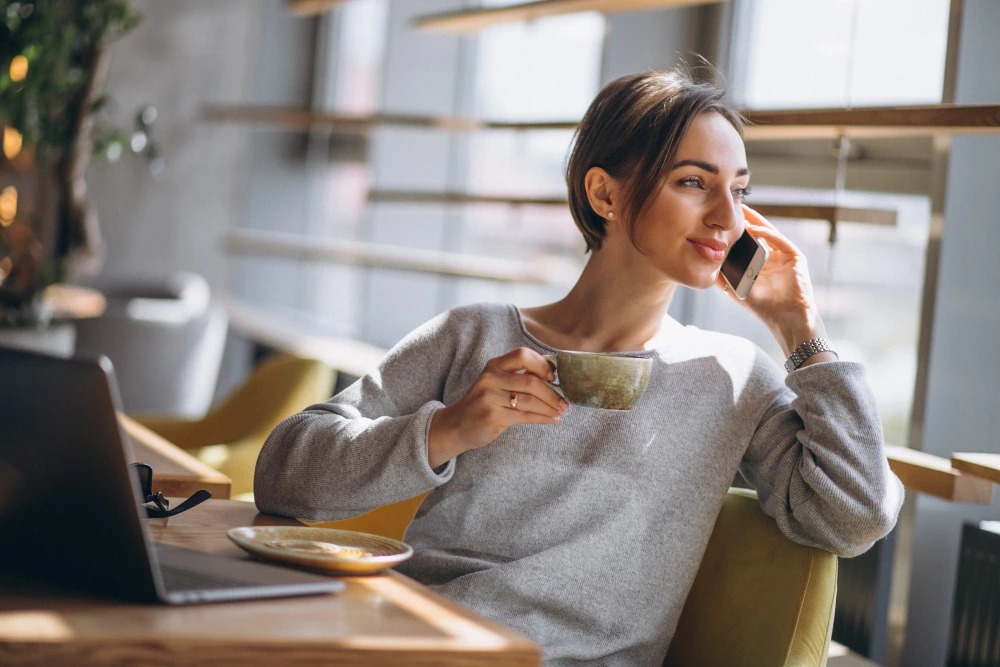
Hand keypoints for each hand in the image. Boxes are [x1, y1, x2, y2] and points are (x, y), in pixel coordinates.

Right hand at [427, 348, 568, 467]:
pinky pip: (525, 416)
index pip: (522, 354)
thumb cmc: (483, 402)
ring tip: (561, 411)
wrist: (457, 424)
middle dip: (552, 393)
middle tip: (564, 401)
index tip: (553, 377)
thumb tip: (552, 377)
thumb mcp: (495, 382)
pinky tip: (552, 419)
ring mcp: (491, 398)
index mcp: (494, 365)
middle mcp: (491, 378)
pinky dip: (543, 418)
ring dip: (550, 407)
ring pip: (530, 401)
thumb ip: (518, 376)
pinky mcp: (493, 416)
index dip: (542, 364)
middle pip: (530, 381)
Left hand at [715, 204, 826, 355]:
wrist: (787, 320)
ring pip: (769, 233)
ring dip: (755, 221)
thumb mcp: (739, 290)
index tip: (722, 221)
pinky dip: (766, 234)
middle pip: (758, 233)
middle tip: (732, 206)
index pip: (748, 243)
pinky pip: (779, 241)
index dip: (736, 231)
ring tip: (741, 210)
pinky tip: (753, 228)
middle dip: (746, 220)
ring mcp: (785, 256)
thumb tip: (706, 269)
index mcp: (761, 264)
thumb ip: (725, 279)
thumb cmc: (764, 308)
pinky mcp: (795, 257)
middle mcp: (774, 257)